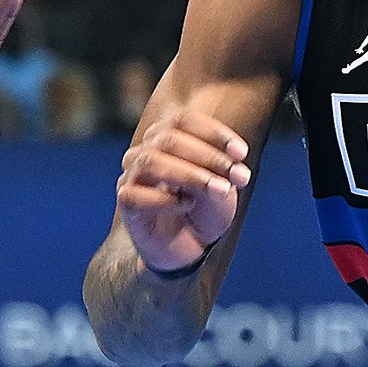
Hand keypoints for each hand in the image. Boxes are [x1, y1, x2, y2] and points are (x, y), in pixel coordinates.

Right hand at [116, 108, 251, 272]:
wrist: (189, 247)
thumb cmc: (204, 209)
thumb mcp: (222, 187)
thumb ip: (223, 174)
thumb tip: (233, 169)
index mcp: (166, 137)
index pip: (183, 120)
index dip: (214, 132)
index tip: (241, 153)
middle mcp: (145, 151)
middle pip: (168, 138)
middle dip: (208, 155)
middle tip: (236, 174)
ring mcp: (131, 175)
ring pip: (151, 161)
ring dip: (190, 174)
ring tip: (219, 190)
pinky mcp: (126, 201)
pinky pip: (137, 194)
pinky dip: (166, 200)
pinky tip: (187, 205)